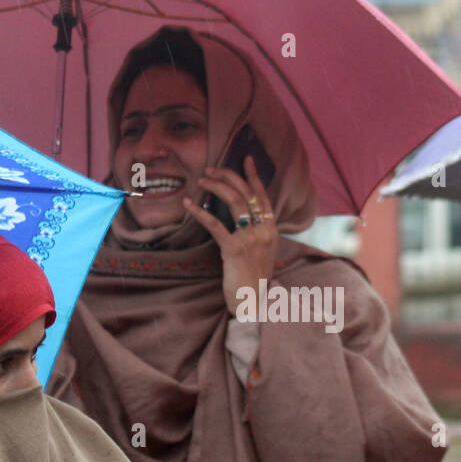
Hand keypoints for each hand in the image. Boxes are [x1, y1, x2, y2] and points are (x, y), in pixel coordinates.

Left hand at [183, 155, 277, 315]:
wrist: (254, 303)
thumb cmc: (255, 279)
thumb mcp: (264, 253)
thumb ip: (259, 233)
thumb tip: (245, 217)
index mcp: (272, 229)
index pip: (263, 196)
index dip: (254, 175)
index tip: (245, 158)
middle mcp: (264, 230)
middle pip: (246, 193)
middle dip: (227, 176)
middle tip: (210, 169)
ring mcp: (251, 239)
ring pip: (234, 202)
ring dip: (216, 187)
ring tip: (201, 180)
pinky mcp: (234, 250)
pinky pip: (215, 225)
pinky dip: (200, 212)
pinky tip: (188, 204)